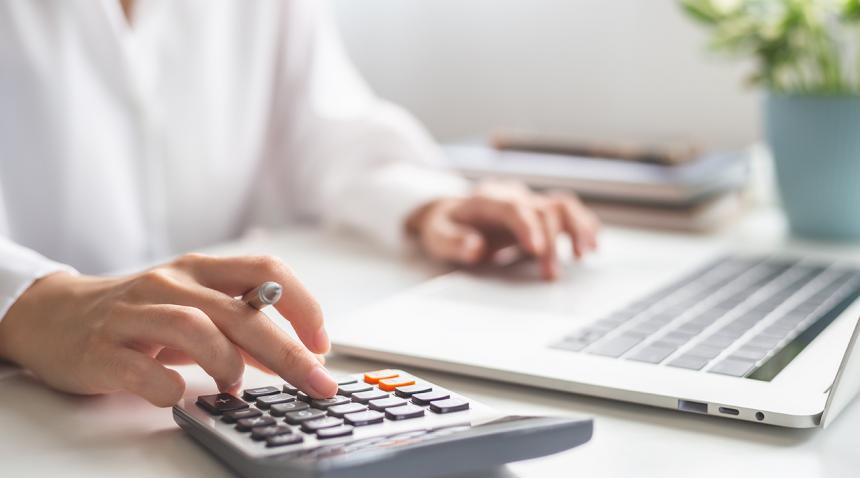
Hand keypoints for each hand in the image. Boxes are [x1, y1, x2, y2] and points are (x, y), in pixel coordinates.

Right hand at [0, 254, 338, 406]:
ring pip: (196, 329)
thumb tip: (295, 358)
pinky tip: (178, 396)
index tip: (321, 343)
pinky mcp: (103, 348)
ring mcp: (135, 313)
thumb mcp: (195, 311)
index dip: (303, 305)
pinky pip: (144, 370)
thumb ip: (241, 331)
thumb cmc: (139, 315)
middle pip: (242, 313)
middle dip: (288, 352)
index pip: (266, 270)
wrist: (55, 316)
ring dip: (228, 364)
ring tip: (235, 388)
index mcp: (201, 270)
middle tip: (316, 382)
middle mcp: (171, 283)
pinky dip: (171, 389)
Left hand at [407, 181, 599, 279]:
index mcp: (486, 199)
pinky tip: (592, 244)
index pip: (513, 207)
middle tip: (551, 275)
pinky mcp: (539, 212)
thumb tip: (475, 247)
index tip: (537, 251)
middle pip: (541, 209)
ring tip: (585, 254)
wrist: (450, 214)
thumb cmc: (444, 227)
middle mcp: (512, 195)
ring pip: (561, 205)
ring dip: (577, 228)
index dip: (527, 227)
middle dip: (551, 242)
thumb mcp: (436, 236)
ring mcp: (528, 201)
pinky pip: (568, 211)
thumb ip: (453, 242)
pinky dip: (583, 225)